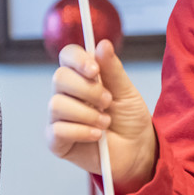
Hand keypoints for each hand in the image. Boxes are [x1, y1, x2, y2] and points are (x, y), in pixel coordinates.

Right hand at [47, 40, 157, 193]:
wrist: (137, 151)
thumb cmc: (130, 119)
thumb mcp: (126, 91)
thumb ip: (113, 69)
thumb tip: (103, 44)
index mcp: (82, 76)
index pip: (68, 56)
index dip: (77, 59)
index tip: (95, 70)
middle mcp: (66, 93)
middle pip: (59, 78)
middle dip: (88, 90)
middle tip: (108, 102)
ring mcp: (59, 117)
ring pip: (57, 104)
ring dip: (87, 114)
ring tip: (105, 122)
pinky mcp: (56, 140)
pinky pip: (57, 130)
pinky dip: (81, 132)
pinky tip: (97, 136)